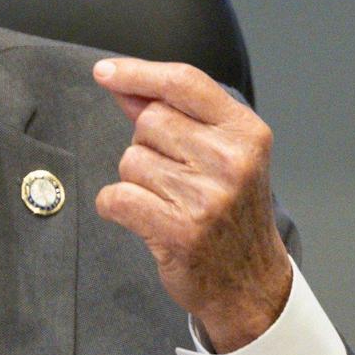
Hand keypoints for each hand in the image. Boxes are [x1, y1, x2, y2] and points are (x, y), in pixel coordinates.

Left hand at [93, 57, 291, 352]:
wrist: (249, 282)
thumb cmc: (230, 211)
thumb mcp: (220, 154)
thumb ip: (173, 115)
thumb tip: (124, 85)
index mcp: (246, 132)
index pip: (183, 83)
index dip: (138, 73)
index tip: (104, 72)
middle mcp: (232, 160)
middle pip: (149, 122)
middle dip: (147, 145)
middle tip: (174, 177)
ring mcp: (207, 196)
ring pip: (130, 160)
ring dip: (136, 180)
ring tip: (168, 201)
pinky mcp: (178, 230)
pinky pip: (116, 196)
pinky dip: (116, 206)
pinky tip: (145, 218)